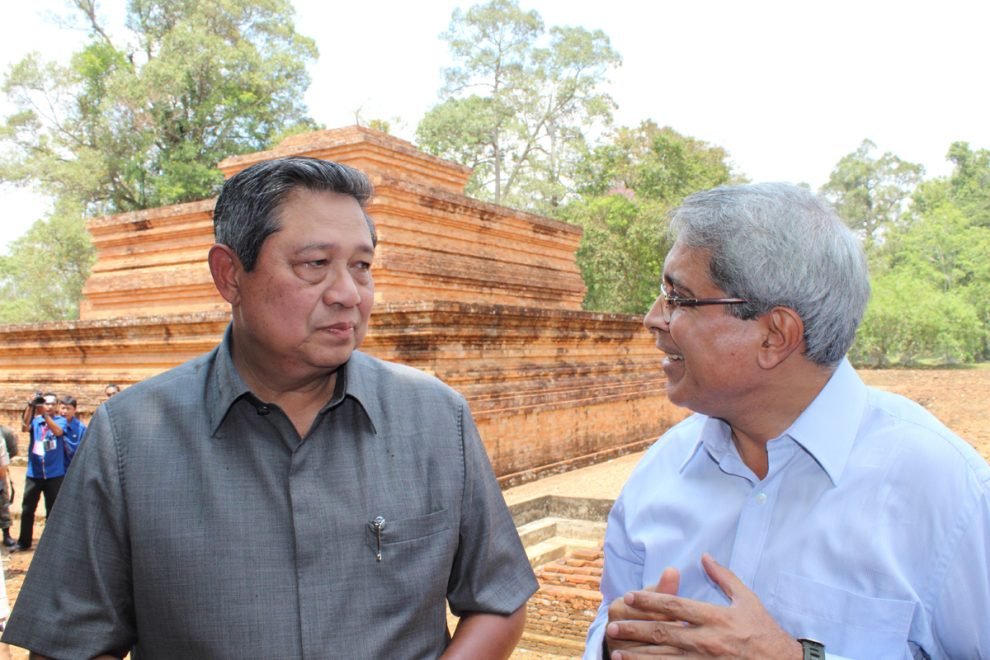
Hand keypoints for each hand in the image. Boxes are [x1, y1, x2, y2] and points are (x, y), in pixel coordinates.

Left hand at [605, 554, 801, 658]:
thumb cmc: (764, 631)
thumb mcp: (747, 599)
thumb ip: (724, 577)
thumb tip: (705, 556)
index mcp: (714, 617)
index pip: (674, 606)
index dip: (649, 601)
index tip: (629, 597)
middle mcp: (706, 639)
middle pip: (662, 632)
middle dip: (634, 629)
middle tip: (612, 626)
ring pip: (664, 657)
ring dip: (638, 654)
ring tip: (616, 650)